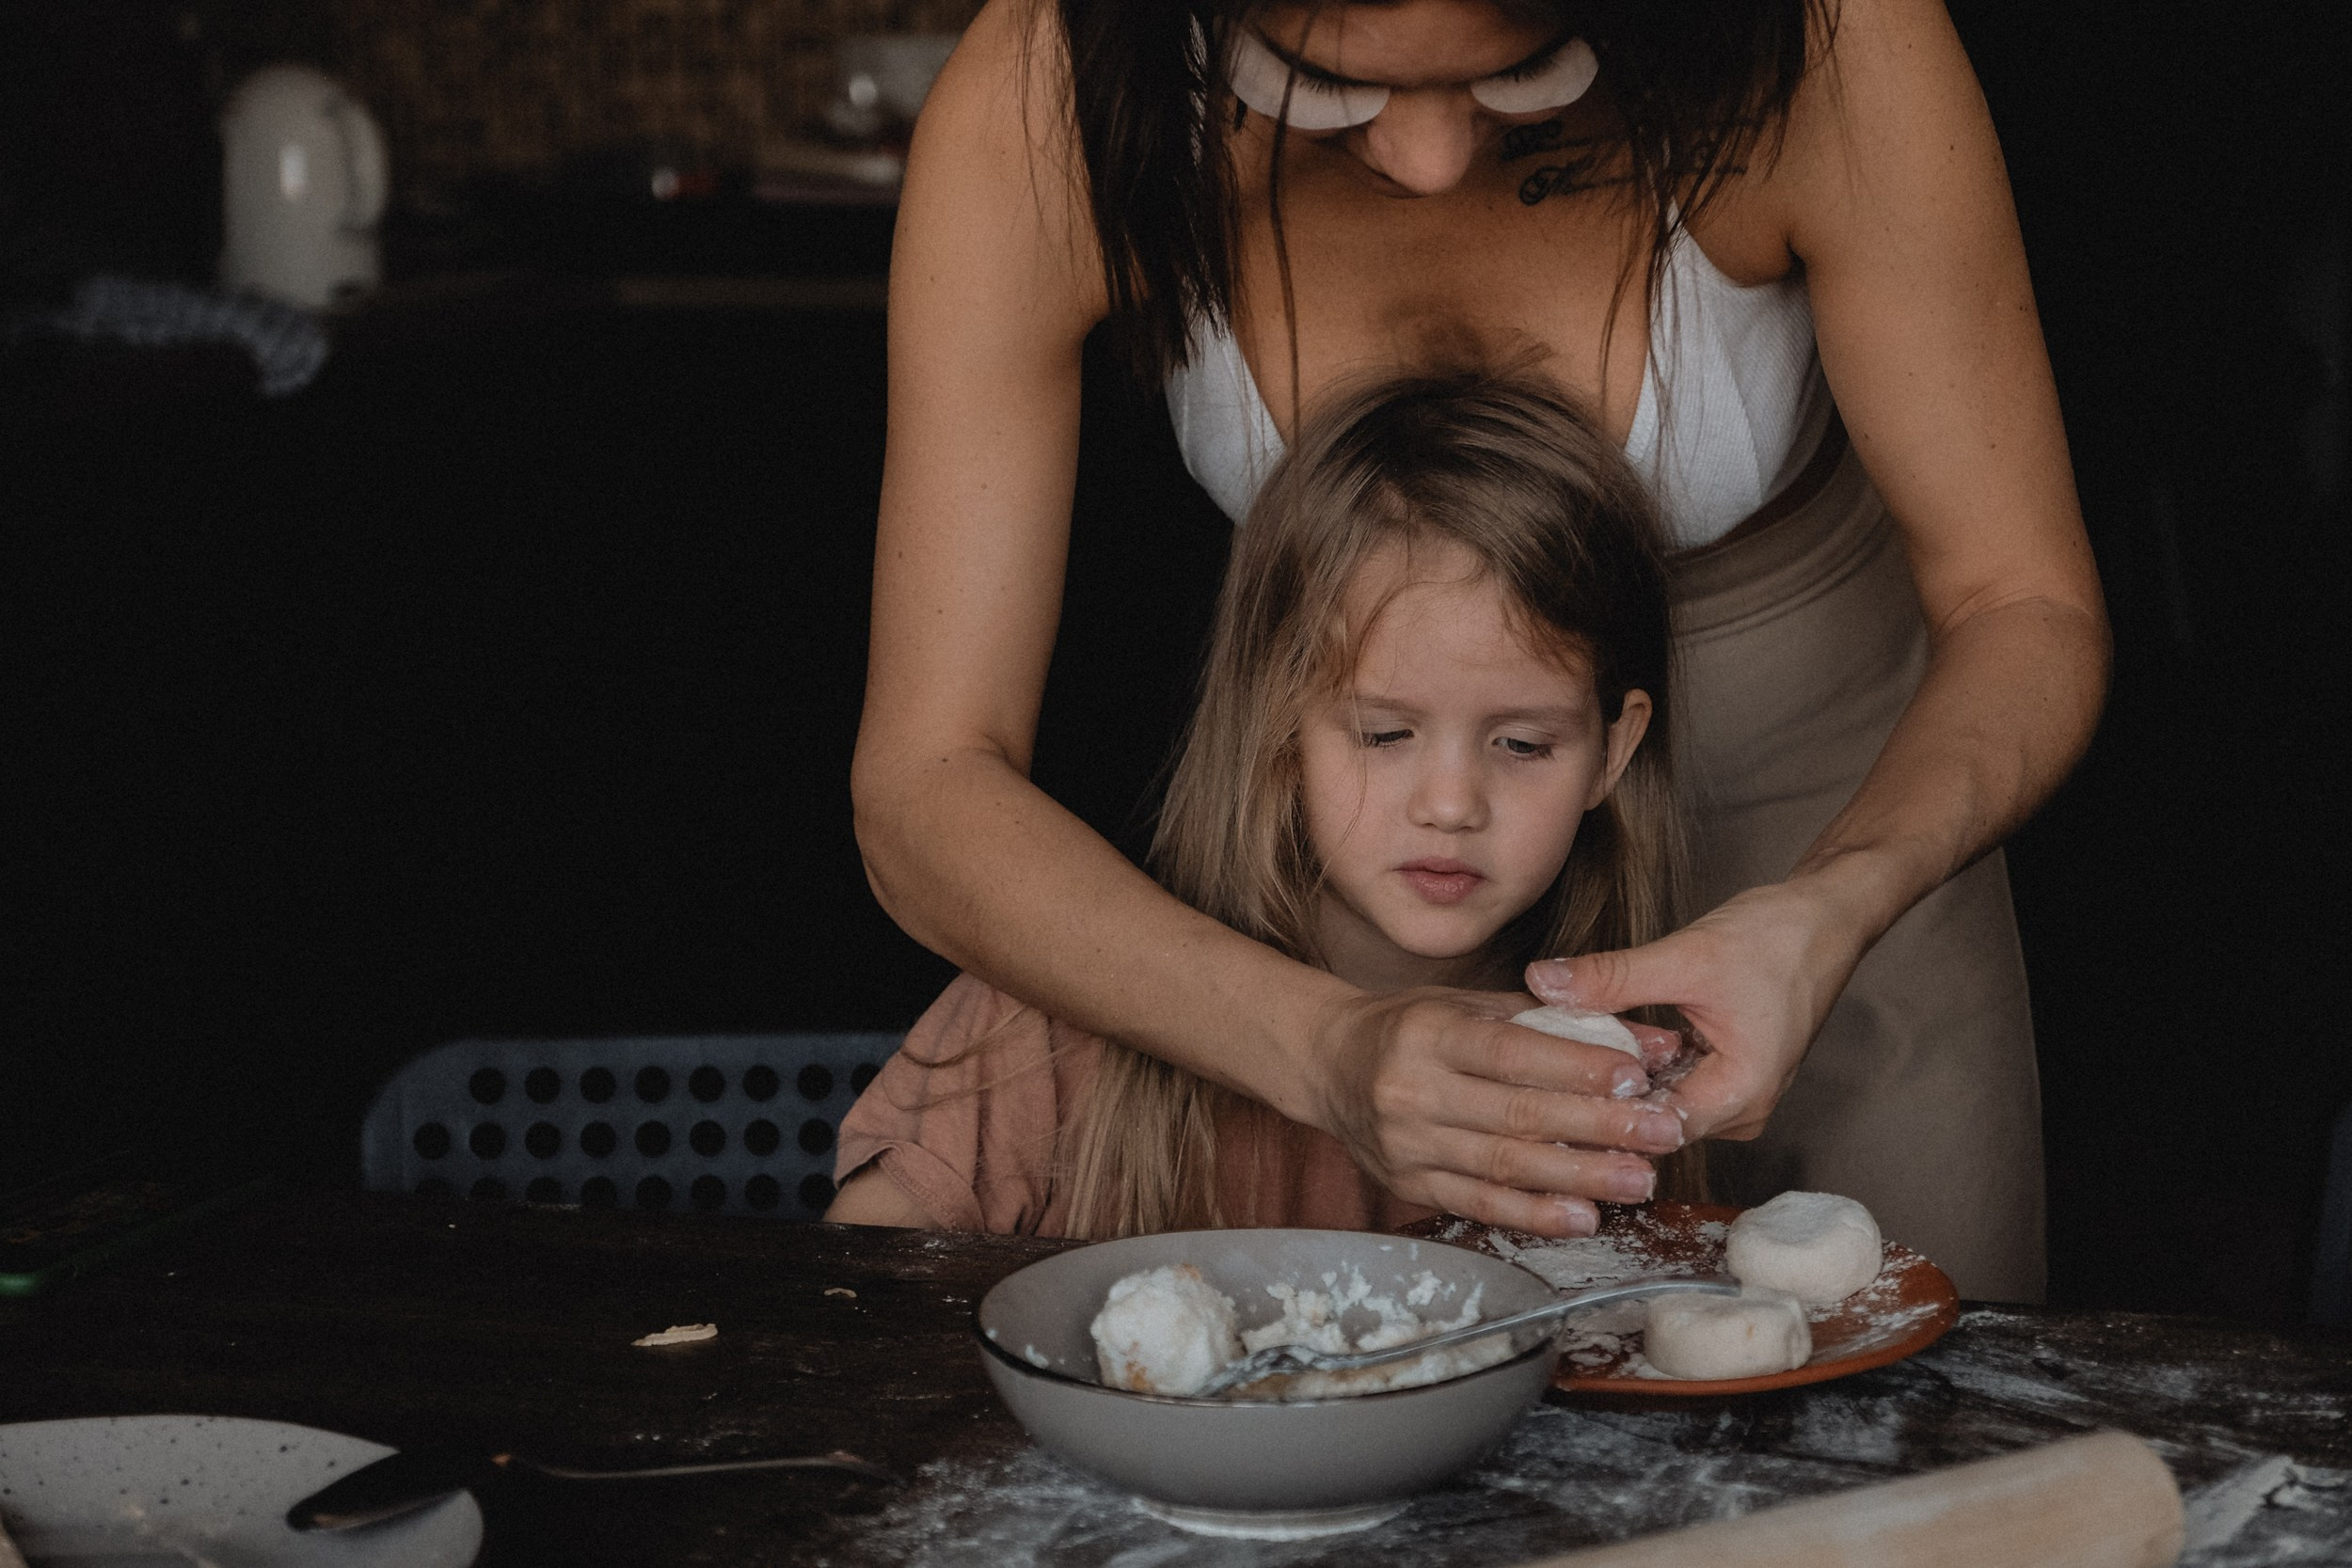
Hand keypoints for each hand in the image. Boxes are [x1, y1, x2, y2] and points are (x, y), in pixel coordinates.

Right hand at [1304, 987, 1689, 1236]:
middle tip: (1660, 1132)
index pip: (1512, 1053)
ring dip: (1579, 1177)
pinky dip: (1534, 1214)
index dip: (1576, 1067)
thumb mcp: (1468, 1005)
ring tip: (1638, 1179)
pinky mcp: (1408, 1184)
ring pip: (1504, 1165)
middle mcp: (1412, 1090)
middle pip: (1517, 1114)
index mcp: (1429, 1034)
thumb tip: (1644, 1038)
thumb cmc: (1411, 1028)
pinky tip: (1582, 1216)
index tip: (1635, 1076)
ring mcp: (1407, 1144)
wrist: (1329, 1065)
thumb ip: (1554, 1021)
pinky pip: (1479, 1203)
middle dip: (1598, 1126)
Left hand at [1525, 880, 1868, 1141]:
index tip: (1536, 1097)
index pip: (1651, 1131)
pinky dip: (1632, 1064)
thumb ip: (1612, 977)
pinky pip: (1667, 1080)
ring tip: (1547, 1061)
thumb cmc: (1777, 939)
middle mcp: (1739, 1110)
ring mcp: (1731, 1095)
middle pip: (1650, 1122)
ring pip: (1654, 1101)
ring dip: (1609, 1080)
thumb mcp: (1685, 956)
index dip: (1592, 1115)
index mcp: (1741, 1095)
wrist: (1825, 919)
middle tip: (1527, 1079)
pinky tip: (1589, 1044)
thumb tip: (1542, 982)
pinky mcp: (1721, 1074)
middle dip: (1593, 1098)